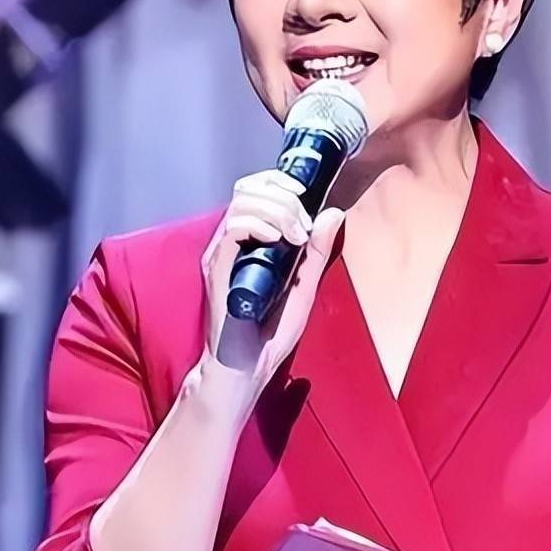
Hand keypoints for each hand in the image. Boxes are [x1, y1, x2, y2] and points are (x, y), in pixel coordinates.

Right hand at [197, 167, 344, 404]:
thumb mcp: (305, 286)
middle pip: (249, 188)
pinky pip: (232, 229)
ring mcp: (222, 254)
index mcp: (250, 240)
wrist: (246, 369)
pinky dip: (259, 225)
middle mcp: (232, 241)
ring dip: (278, 210)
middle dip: (285, 196)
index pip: (256, 188)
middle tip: (304, 224)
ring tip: (296, 236)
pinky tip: (278, 241)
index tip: (304, 195)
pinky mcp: (217, 269)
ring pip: (242, 203)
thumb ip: (318, 251)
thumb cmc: (269, 333)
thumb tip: (334, 212)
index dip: (280, 181)